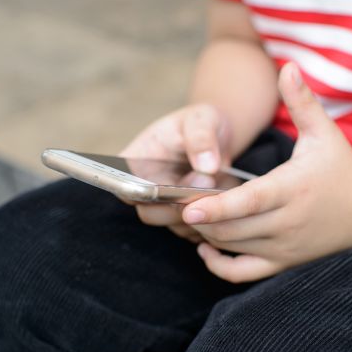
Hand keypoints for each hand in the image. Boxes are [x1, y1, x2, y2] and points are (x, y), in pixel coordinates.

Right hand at [119, 103, 231, 242]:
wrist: (217, 137)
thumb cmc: (201, 123)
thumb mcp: (202, 120)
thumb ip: (201, 138)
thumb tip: (206, 167)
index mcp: (133, 163)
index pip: (125, 188)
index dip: (144, 194)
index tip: (170, 186)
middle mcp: (143, 190)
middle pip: (150, 213)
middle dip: (179, 204)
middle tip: (206, 182)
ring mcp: (164, 207)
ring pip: (176, 225)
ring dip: (200, 215)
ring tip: (218, 188)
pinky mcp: (185, 219)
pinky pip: (196, 231)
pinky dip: (212, 222)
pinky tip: (226, 203)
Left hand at [182, 63, 351, 281]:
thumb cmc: (342, 167)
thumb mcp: (324, 132)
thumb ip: (302, 101)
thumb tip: (288, 65)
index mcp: (294, 189)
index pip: (250, 203)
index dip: (217, 209)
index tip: (188, 208)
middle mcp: (289, 222)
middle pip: (233, 228)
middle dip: (201, 220)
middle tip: (176, 203)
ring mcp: (286, 247)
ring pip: (234, 247)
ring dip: (207, 235)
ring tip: (189, 216)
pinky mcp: (285, 263)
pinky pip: (244, 273)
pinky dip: (220, 266)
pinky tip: (207, 247)